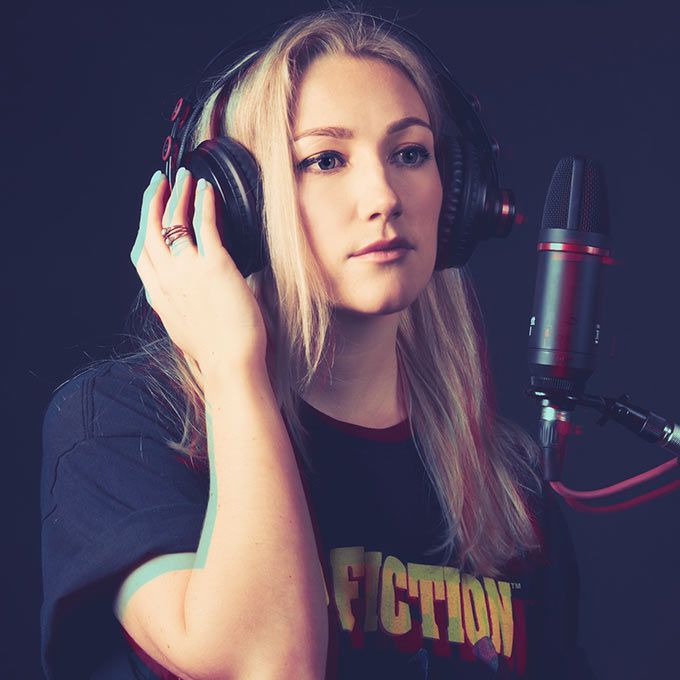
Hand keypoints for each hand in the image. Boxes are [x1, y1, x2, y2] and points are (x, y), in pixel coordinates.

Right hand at [130, 168, 267, 375]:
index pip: (141, 254)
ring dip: (178, 194)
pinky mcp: (214, 266)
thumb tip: (192, 296)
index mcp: (159, 296)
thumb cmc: (216, 351)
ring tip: (185, 177)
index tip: (150, 212)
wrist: (230, 364)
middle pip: (150, 229)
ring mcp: (187, 271)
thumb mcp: (185, 329)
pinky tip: (207, 190)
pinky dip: (204, 203)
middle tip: (160, 180)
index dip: (144, 228)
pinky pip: (204, 225)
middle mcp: (167, 279)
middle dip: (153, 200)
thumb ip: (182, 306)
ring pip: (174, 220)